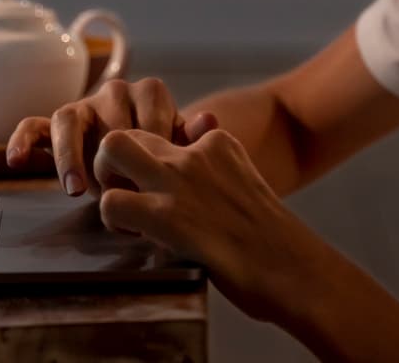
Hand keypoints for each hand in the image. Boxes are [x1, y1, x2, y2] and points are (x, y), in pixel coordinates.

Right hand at [5, 77, 217, 196]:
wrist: (144, 164)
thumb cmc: (164, 158)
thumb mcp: (183, 150)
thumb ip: (194, 136)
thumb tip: (207, 122)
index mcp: (148, 94)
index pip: (151, 101)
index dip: (154, 135)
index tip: (157, 168)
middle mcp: (113, 94)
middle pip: (107, 109)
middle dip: (113, 151)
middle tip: (119, 187)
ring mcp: (82, 109)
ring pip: (67, 117)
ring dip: (68, 154)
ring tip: (73, 189)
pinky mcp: (54, 126)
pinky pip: (33, 125)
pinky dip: (22, 140)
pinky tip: (16, 161)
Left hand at [92, 127, 320, 323]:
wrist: (293, 268)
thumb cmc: (273, 239)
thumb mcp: (246, 183)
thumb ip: (219, 164)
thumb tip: (205, 138)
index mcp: (216, 144)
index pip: (165, 133)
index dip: (151, 160)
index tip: (156, 186)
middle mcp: (193, 152)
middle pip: (132, 130)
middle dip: (115, 157)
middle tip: (122, 189)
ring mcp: (178, 179)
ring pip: (113, 146)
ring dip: (105, 176)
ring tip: (119, 208)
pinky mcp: (166, 215)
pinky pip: (112, 202)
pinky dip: (112, 220)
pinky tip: (131, 235)